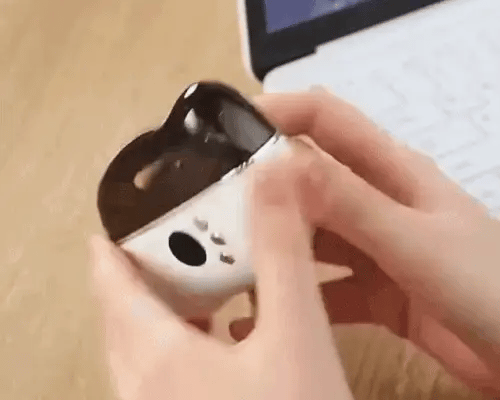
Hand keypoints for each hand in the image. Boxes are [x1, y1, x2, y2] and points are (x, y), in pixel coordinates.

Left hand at [89, 164, 353, 399]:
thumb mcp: (297, 330)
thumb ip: (282, 252)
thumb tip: (275, 175)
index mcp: (158, 355)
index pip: (110, 285)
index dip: (109, 248)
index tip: (118, 216)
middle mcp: (146, 388)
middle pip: (121, 316)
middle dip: (137, 273)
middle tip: (167, 239)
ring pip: (141, 348)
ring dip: (160, 308)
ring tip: (193, 278)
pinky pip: (163, 374)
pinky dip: (180, 343)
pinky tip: (220, 338)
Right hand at [240, 91, 499, 395]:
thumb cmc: (482, 285)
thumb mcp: (412, 239)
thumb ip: (350, 203)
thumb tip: (280, 164)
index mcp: (391, 171)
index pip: (326, 119)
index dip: (278, 111)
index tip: (227, 128)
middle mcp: (375, 201)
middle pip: (308, 179)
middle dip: (261, 185)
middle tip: (210, 203)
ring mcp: (372, 246)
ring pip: (309, 234)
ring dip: (272, 241)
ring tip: (223, 255)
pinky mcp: (371, 290)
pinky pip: (322, 286)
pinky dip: (294, 295)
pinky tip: (259, 313)